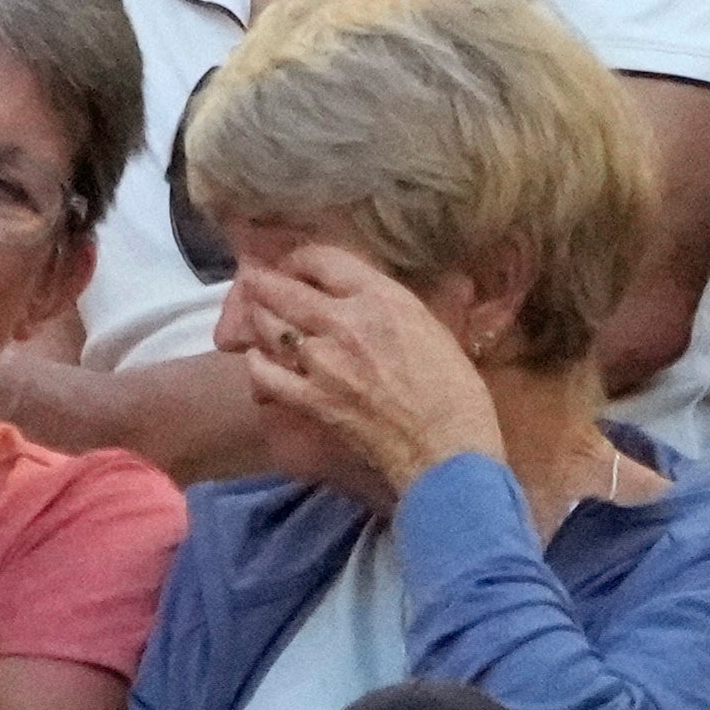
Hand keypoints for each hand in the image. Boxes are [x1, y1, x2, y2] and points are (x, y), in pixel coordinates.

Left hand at [214, 237, 506, 497]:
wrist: (446, 449)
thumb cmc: (455, 390)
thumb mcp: (434, 327)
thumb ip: (397, 304)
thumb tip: (377, 292)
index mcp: (380, 298)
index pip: (323, 259)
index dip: (301, 259)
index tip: (296, 266)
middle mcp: (343, 322)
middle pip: (285, 290)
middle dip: (263, 283)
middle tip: (254, 281)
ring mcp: (322, 363)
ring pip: (270, 327)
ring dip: (258, 318)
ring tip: (256, 314)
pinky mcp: (310, 400)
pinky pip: (266, 375)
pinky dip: (257, 364)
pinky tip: (257, 359)